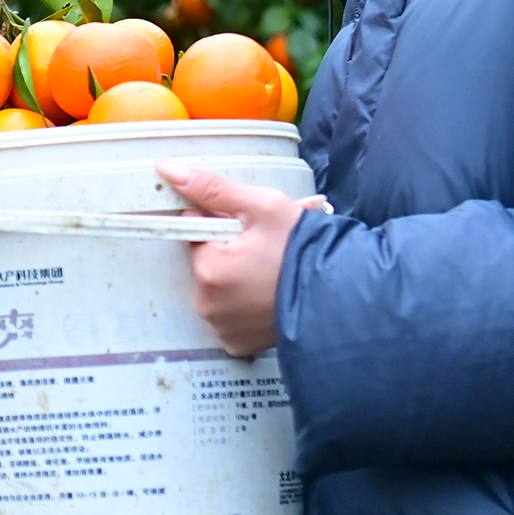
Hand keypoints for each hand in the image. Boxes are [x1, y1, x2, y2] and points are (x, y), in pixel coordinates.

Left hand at [156, 159, 305, 356]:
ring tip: (271, 272)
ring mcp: (223, 329)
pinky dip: (243, 304)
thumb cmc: (304, 249)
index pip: (195, 230)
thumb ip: (212, 188)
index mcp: (209, 269)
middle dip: (229, 250)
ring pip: (217, 287)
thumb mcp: (261, 206)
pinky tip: (268, 295)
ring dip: (236, 277)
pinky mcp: (238, 345)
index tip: (250, 228)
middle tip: (266, 249)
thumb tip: (167, 170)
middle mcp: (208, 305)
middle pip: (206, 261)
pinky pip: (229, 315)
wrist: (346, 297)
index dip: (222, 223)